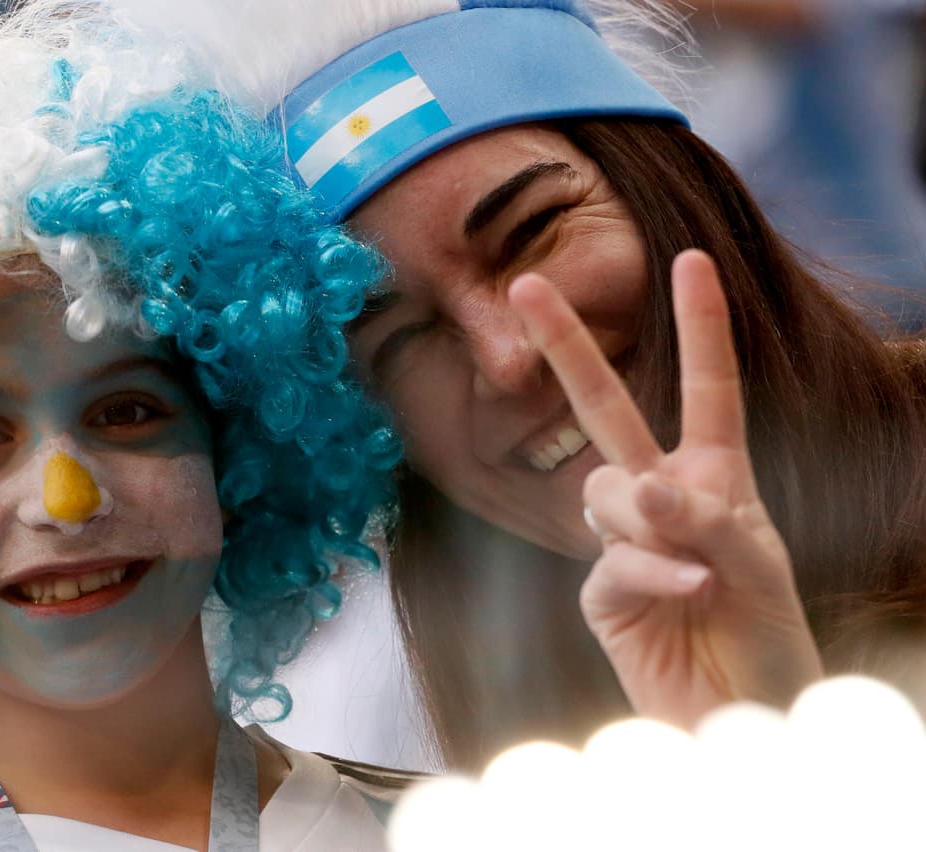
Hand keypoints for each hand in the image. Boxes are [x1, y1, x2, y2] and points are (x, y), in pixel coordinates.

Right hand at [509, 250, 822, 728]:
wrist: (736, 714)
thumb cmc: (765, 639)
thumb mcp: (762, 564)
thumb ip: (706, 516)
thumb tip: (639, 486)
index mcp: (715, 476)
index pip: (707, 388)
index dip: (700, 325)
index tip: (690, 260)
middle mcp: (662, 497)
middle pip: (606, 406)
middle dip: (567, 344)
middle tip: (527, 285)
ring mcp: (623, 541)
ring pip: (606, 488)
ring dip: (650, 519)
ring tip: (697, 568)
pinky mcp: (598, 590)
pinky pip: (613, 556)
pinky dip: (655, 571)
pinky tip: (692, 591)